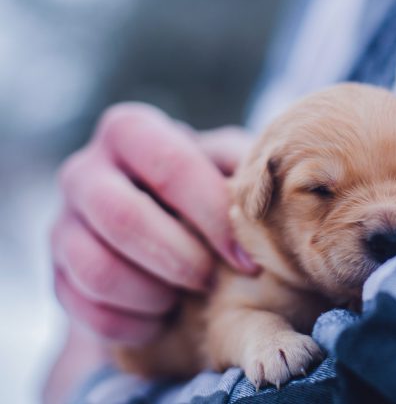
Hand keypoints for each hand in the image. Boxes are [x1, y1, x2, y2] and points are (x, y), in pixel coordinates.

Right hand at [51, 102, 258, 344]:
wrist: (159, 226)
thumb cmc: (205, 190)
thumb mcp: (227, 166)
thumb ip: (245, 167)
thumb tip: (279, 185)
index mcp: (130, 131)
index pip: (171, 166)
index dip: (213, 217)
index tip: (248, 260)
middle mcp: (85, 170)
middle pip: (122, 217)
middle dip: (179, 259)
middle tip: (211, 280)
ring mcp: (62, 222)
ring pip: (96, 268)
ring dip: (152, 293)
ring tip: (184, 297)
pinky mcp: (57, 273)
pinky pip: (84, 308)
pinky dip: (131, 323)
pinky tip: (161, 318)